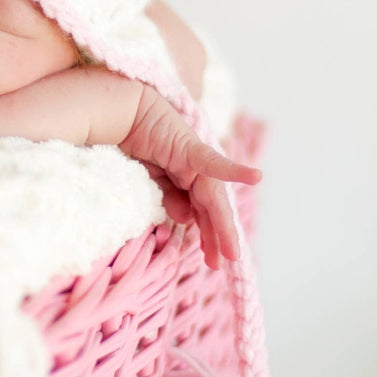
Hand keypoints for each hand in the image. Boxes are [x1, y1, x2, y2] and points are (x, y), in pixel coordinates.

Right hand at [122, 88, 261, 267]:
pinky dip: (234, 170)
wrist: (121, 113)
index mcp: (183, 178)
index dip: (207, 234)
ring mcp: (195, 159)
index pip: (199, 210)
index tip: (212, 261)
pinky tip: (255, 177)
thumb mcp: (149, 182)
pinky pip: (214, 162)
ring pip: (212, 196)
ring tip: (230, 248)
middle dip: (217, 236)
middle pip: (210, 207)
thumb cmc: (131, 143)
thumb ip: (168, 199)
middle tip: (223, 263)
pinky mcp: (191, 148)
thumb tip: (186, 220)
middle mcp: (193, 170)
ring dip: (222, 223)